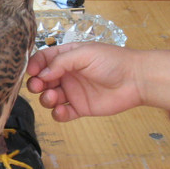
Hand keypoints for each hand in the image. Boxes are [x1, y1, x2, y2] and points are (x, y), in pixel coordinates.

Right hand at [26, 42, 143, 121]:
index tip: (32, 72)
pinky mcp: (80, 108)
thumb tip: (41, 74)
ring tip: (54, 98)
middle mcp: (67, 74)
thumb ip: (61, 62)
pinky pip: (63, 114)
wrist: (137, 80)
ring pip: (49, 98)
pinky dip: (58, 114)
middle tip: (39, 87)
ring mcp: (73, 92)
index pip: (43, 60)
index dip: (35, 66)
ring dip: (46, 99)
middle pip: (42, 81)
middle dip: (36, 84)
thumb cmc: (113, 61)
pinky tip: (62, 111)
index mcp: (67, 57)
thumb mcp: (85, 54)